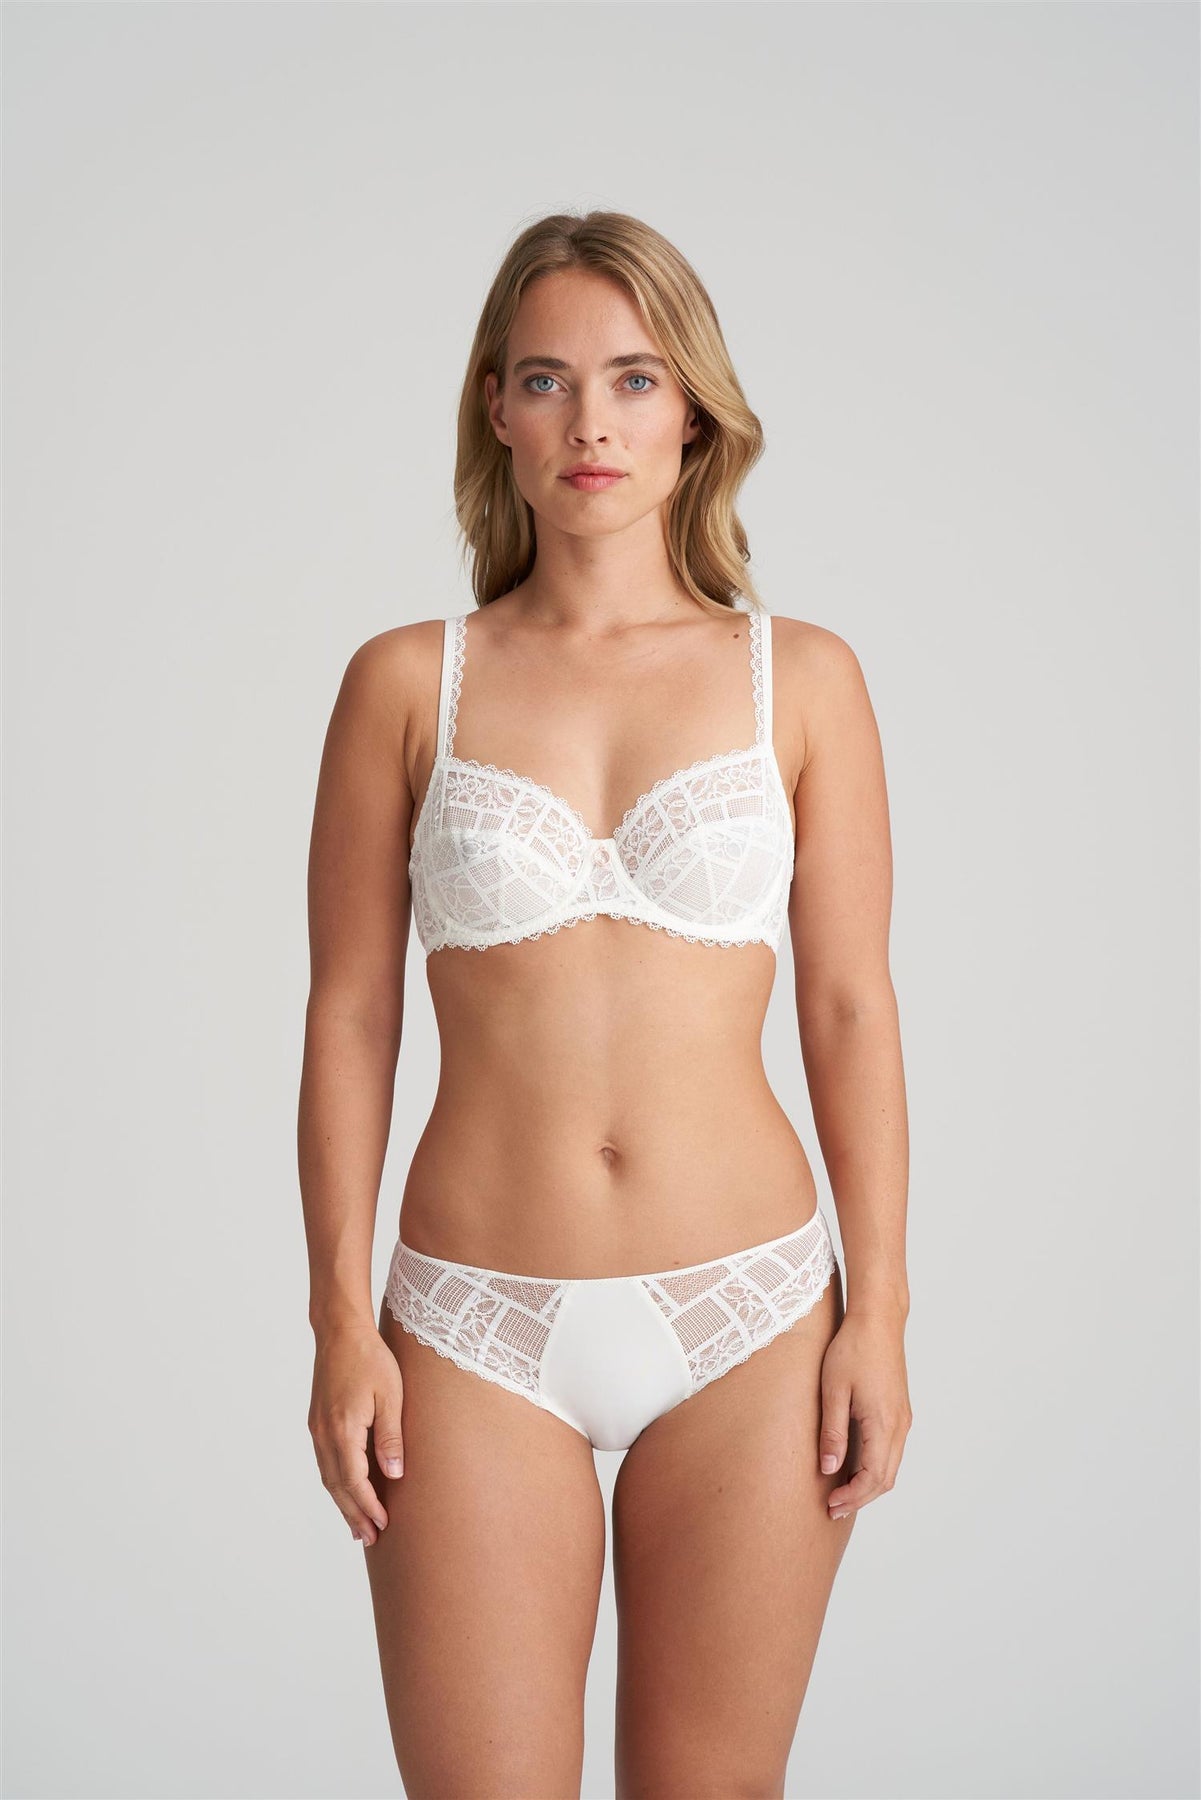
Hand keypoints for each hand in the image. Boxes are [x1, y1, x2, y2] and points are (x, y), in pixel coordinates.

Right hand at [308, 1322, 404, 1546]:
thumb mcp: (390, 1395)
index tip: (383, 1526)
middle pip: (337, 1486)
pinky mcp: (317, 1421)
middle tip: (369, 1539)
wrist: (340, 1331)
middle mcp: (324, 1434)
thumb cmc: (370, 1358)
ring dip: (342, 1503)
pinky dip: (335, 1483)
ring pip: (328, 1477)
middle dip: (353, 1514)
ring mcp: (317, 1428)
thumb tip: (394, 1475)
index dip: (368, 1506)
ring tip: (357, 1525)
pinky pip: (325, 1462)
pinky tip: (345, 1490)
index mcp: (343, 1429)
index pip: (355, 1481)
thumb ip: (390, 1437)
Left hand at [818, 1309, 911, 1520]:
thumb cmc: (852, 1349)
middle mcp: (899, 1425)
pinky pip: (892, 1450)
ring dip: (869, 1484)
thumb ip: (832, 1432)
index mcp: (883, 1423)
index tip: (831, 1506)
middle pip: (886, 1479)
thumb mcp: (834, 1390)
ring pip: (891, 1466)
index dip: (853, 1497)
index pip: (873, 1477)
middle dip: (861, 1498)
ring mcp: (903, 1418)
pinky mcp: (900, 1410)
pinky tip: (854, 1465)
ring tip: (842, 1492)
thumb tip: (829, 1469)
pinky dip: (876, 1467)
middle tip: (834, 1508)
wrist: (878, 1321)